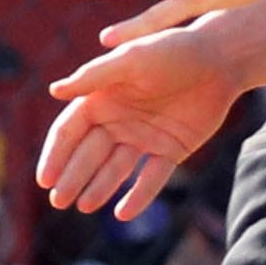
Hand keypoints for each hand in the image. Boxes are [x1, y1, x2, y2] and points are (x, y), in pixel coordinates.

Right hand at [40, 28, 248, 216]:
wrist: (220, 58)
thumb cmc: (172, 50)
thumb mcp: (131, 59)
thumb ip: (94, 77)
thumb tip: (54, 91)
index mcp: (101, 99)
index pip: (69, 132)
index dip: (56, 156)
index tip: (45, 180)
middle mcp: (118, 121)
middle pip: (88, 155)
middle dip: (72, 178)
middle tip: (59, 202)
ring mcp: (143, 138)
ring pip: (115, 169)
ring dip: (98, 188)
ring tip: (84, 207)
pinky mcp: (170, 150)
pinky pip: (151, 177)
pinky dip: (139, 196)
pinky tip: (123, 214)